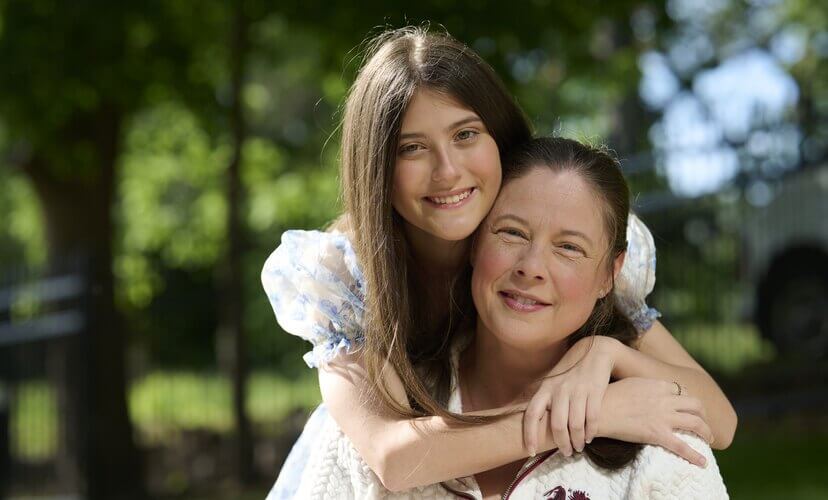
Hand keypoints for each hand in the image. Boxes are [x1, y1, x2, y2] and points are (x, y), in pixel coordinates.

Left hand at [523, 336, 616, 456]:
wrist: (595, 351)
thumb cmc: (570, 371)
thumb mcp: (552, 381)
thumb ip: (544, 400)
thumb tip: (532, 424)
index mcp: (545, 388)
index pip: (531, 415)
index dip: (529, 435)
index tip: (530, 451)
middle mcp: (559, 390)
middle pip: (556, 425)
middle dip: (561, 443)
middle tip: (566, 452)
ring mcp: (577, 390)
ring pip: (575, 424)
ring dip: (577, 441)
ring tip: (578, 447)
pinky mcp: (595, 390)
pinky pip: (592, 417)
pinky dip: (590, 431)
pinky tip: (589, 437)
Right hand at [597, 377, 713, 466]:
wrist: (598, 411)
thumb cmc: (609, 396)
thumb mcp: (632, 383)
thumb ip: (647, 385)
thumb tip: (652, 388)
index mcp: (658, 385)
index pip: (682, 390)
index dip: (688, 399)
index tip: (688, 406)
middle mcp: (665, 400)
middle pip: (696, 405)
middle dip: (703, 414)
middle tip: (703, 422)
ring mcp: (663, 417)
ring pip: (696, 423)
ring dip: (706, 432)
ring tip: (708, 438)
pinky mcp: (658, 434)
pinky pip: (682, 447)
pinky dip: (695, 456)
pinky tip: (703, 462)